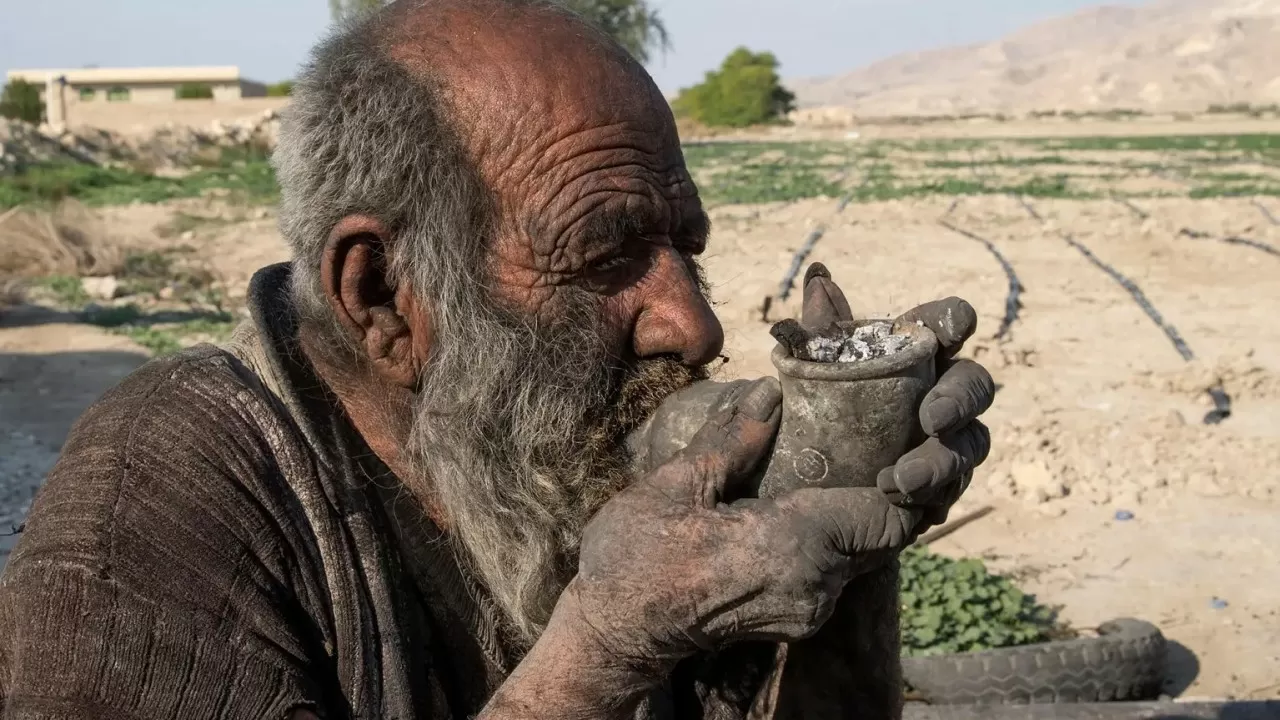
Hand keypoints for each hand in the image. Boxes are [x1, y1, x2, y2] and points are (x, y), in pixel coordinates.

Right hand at [570, 377, 928, 673]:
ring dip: (862, 511)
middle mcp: (817, 586)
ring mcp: (809, 610)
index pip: (888, 515)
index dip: (907, 476)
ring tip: (845, 461)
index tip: (894, 437)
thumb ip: (733, 438)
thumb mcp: (677, 485)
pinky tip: (815, 499)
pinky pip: (839, 569)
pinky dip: (838, 535)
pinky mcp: (797, 618)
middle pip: (885, 534)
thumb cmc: (634, 559)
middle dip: (889, 486)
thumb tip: (771, 392)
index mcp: (795, 547)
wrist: (614, 632)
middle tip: (875, 436)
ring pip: (864, 554)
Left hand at [800, 262, 994, 531]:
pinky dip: (933, 495)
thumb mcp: (796, 379)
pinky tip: (902, 501)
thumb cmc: (795, 422)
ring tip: (899, 480)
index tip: (952, 327)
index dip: (954, 320)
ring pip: (971, 443)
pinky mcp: (936, 490)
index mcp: (907, 354)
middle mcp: (934, 393)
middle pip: (975, 384)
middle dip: (960, 399)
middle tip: (930, 420)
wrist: (786, 496)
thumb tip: (819, 280)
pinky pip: (953, 490)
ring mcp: (941, 444)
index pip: (943, 324)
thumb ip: (813, 336)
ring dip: (942, 460)